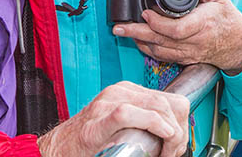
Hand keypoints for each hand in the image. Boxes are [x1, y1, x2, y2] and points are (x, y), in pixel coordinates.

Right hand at [36, 81, 188, 156]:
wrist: (58, 150)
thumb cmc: (91, 142)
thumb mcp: (124, 124)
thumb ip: (145, 120)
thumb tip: (177, 132)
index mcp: (128, 91)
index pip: (171, 99)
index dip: (182, 122)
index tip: (179, 142)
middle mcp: (120, 92)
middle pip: (168, 103)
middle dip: (179, 130)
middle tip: (174, 152)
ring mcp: (108, 103)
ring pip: (156, 106)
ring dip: (170, 132)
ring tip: (166, 152)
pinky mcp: (97, 121)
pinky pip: (129, 113)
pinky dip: (152, 123)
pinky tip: (161, 135)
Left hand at [114, 0, 241, 74]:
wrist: (238, 43)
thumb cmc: (228, 18)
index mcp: (204, 23)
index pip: (178, 29)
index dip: (158, 24)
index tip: (146, 13)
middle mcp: (195, 41)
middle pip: (162, 41)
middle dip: (137, 34)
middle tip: (119, 27)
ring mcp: (189, 53)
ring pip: (159, 51)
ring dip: (139, 41)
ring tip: (123, 32)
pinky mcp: (185, 59)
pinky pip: (163, 57)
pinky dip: (148, 49)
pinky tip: (138, 40)